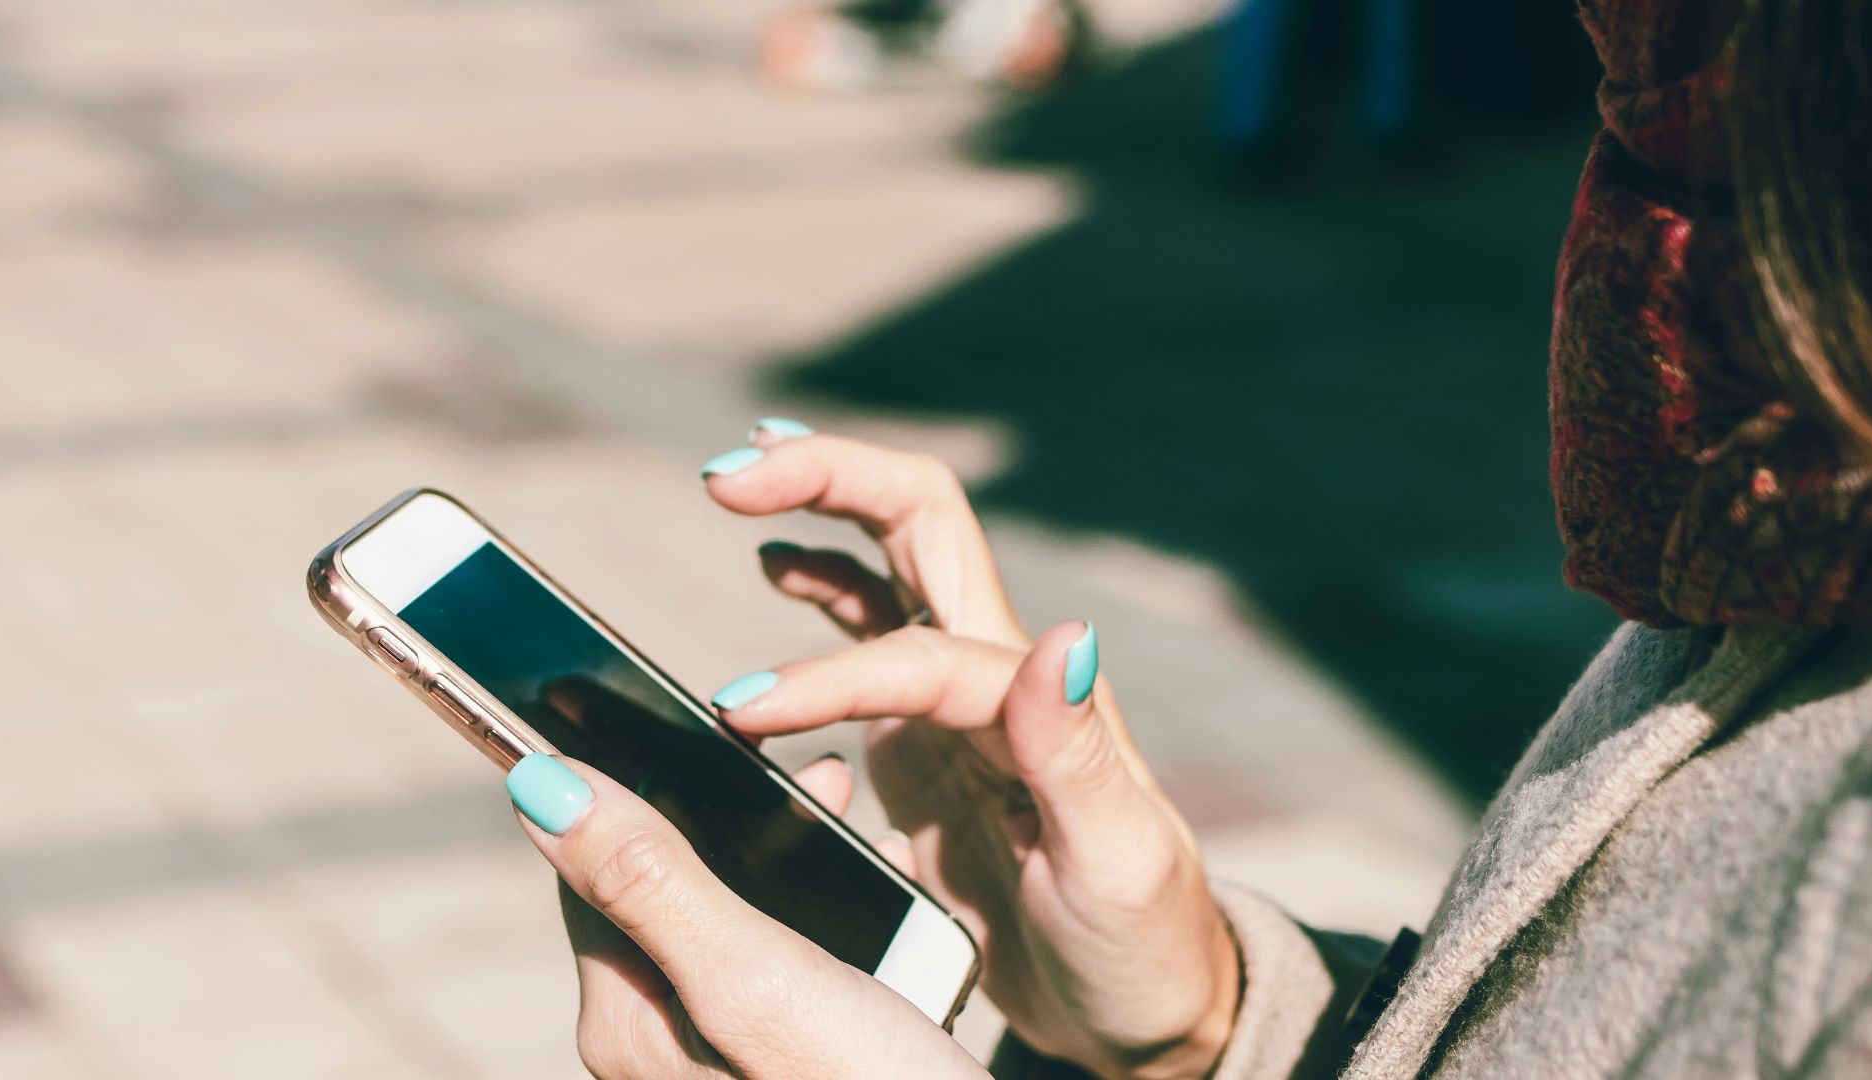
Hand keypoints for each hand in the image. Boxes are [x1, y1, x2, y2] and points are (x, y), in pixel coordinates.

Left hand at [505, 752, 987, 1078]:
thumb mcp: (757, 978)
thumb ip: (653, 881)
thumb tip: (537, 784)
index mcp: (627, 1021)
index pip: (595, 864)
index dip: (636, 779)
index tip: (688, 714)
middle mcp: (657, 1045)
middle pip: (663, 886)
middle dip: (726, 810)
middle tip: (806, 762)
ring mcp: (719, 1057)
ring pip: (728, 917)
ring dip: (779, 853)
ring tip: (842, 803)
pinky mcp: (777, 1059)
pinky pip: (776, 962)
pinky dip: (819, 911)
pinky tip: (873, 895)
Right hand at [701, 426, 1240, 1079]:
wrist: (1144, 1007)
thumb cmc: (1139, 946)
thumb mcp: (1119, 864)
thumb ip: (1080, 757)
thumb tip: (1068, 636)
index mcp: (1040, 703)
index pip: (920, 652)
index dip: (827, 675)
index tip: (741, 715)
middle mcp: (1000, 675)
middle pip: (918, 521)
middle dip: (827, 477)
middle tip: (727, 475)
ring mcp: (961, 698)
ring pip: (890, 558)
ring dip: (819, 507)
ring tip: (734, 487)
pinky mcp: (929, 736)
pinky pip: (871, 630)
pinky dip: (822, 582)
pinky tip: (777, 566)